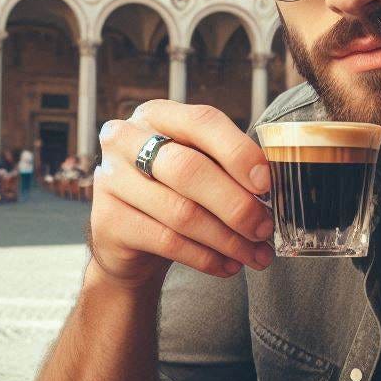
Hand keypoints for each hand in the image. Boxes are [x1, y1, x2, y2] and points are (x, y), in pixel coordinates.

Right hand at [89, 100, 274, 287]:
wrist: (129, 241)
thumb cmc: (175, 194)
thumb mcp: (200, 168)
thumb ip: (229, 166)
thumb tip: (272, 187)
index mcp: (156, 115)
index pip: (202, 122)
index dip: (238, 152)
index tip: (266, 184)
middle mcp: (125, 139)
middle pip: (189, 169)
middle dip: (236, 204)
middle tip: (264, 229)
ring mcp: (111, 179)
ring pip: (181, 212)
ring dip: (227, 239)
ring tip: (254, 255)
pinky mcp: (107, 221)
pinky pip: (167, 241)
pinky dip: (205, 258)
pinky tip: (228, 266)